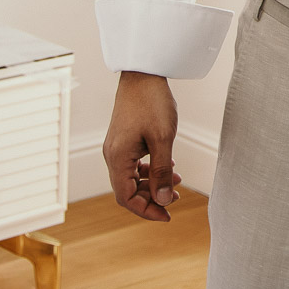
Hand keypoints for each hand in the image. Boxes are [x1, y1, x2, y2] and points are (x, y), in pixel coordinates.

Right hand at [103, 71, 182, 220]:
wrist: (143, 73)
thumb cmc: (152, 102)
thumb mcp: (163, 139)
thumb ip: (162, 172)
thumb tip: (164, 201)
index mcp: (118, 157)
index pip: (126, 198)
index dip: (146, 210)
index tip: (167, 215)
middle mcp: (112, 154)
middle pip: (127, 191)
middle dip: (151, 199)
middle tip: (176, 200)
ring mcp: (116, 147)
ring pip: (131, 178)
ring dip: (152, 184)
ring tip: (177, 183)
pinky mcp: (123, 139)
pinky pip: (133, 164)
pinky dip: (149, 170)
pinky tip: (168, 167)